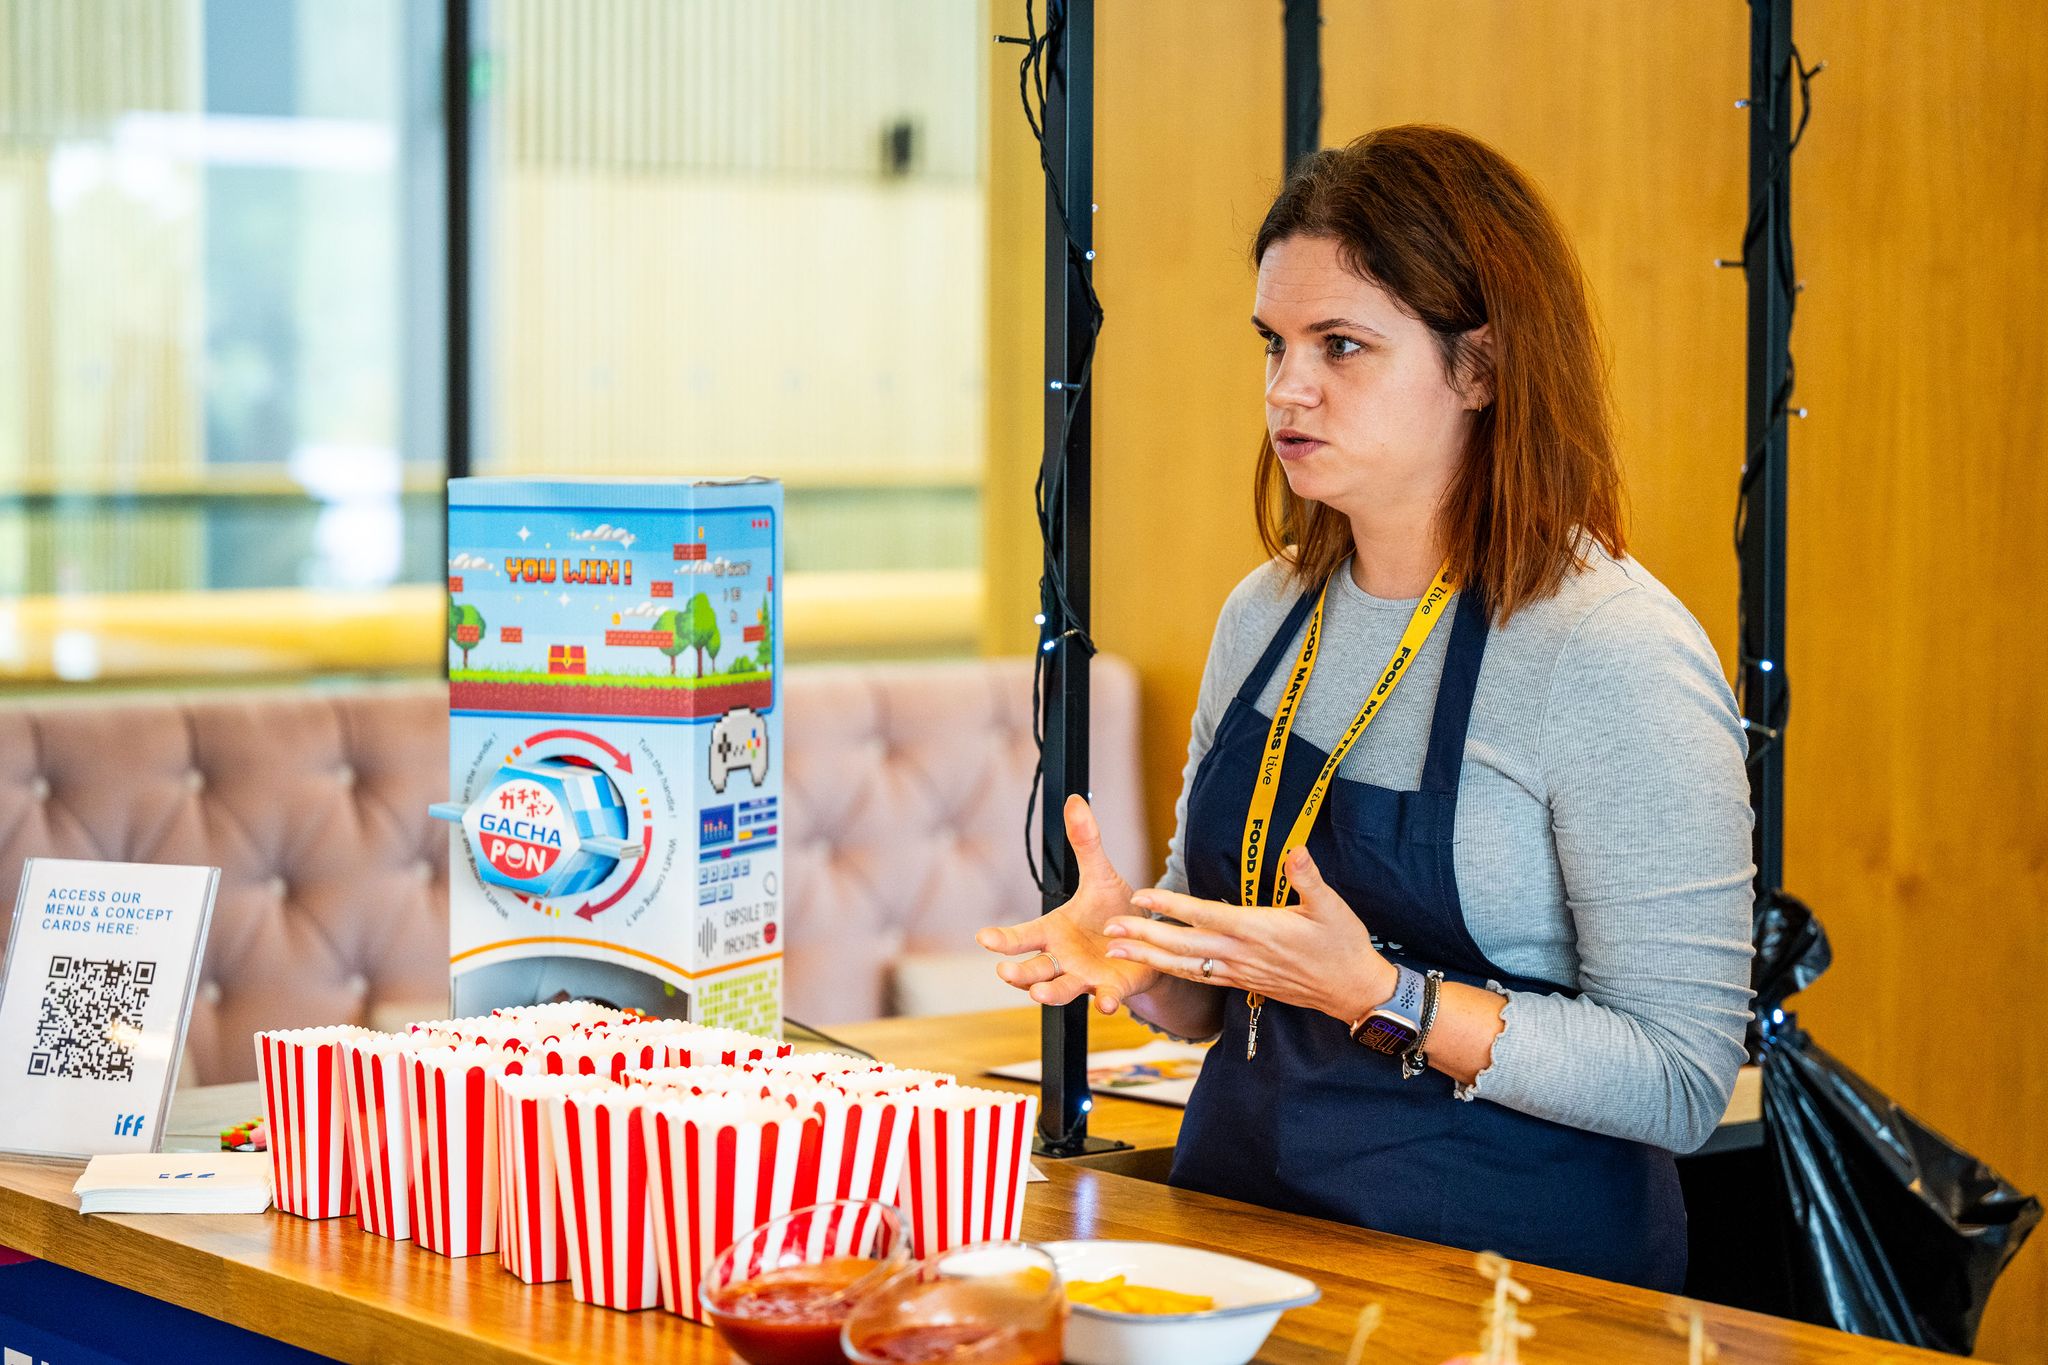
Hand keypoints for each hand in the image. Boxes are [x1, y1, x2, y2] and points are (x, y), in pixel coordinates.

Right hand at [975, 795, 1162, 1014]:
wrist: (1148, 939)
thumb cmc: (1115, 910)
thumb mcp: (1102, 874)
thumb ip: (1086, 844)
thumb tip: (1074, 801)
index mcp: (1054, 932)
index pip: (1022, 937)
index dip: (1002, 939)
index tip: (984, 937)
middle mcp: (1063, 959)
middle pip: (1034, 969)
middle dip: (1018, 974)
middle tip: (1005, 972)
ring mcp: (1086, 977)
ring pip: (1062, 988)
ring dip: (1050, 992)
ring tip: (1038, 994)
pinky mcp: (1112, 988)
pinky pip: (1105, 998)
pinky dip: (1103, 1002)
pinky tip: (1104, 1003)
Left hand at [1106, 845, 1397, 1023]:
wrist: (1352, 989)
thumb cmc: (1343, 944)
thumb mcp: (1332, 907)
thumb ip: (1308, 878)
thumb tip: (1295, 850)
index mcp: (1258, 930)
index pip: (1204, 916)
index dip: (1170, 907)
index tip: (1140, 896)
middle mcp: (1241, 954)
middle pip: (1182, 946)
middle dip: (1143, 936)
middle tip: (1108, 928)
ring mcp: (1240, 972)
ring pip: (1184, 966)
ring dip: (1148, 957)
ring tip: (1115, 950)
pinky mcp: (1243, 983)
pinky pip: (1199, 978)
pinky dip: (1171, 971)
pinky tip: (1152, 965)